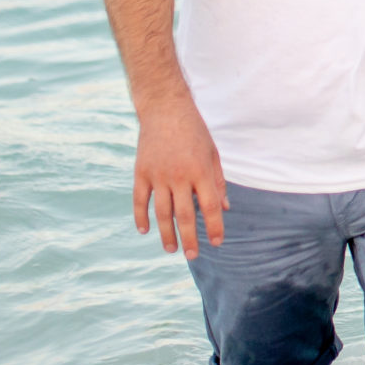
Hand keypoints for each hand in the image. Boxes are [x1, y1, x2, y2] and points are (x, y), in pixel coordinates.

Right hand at [134, 101, 228, 256]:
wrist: (165, 109)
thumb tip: (225, 208)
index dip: (214, 226)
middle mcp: (179, 176)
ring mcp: (157, 175)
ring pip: (161, 212)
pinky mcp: (141, 172)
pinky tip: (145, 231)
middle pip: (185, 215)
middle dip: (190, 238)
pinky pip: (139, 200)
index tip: (217, 242)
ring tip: (171, 249)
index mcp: (201, 171)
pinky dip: (140, 217)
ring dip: (166, 233)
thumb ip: (218, 182)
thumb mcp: (213, 154)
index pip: (210, 206)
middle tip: (192, 256)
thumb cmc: (194, 132)